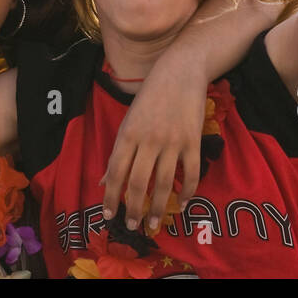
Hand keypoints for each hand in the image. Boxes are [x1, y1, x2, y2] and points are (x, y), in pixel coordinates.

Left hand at [102, 48, 203, 233]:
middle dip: (133, 209)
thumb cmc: (150, 95)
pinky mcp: (193, 141)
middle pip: (138, 182)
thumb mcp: (128, 120)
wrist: (180, 71)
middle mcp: (148, 140)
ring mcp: (172, 141)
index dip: (111, 196)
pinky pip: (191, 173)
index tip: (108, 215)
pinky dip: (188, 192)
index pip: (116, 172)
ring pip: (164, 183)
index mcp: (128, 134)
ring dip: (158, 207)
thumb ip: (118, 151)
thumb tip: (103, 180)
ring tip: (153, 223)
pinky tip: (182, 205)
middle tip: (132, 226)